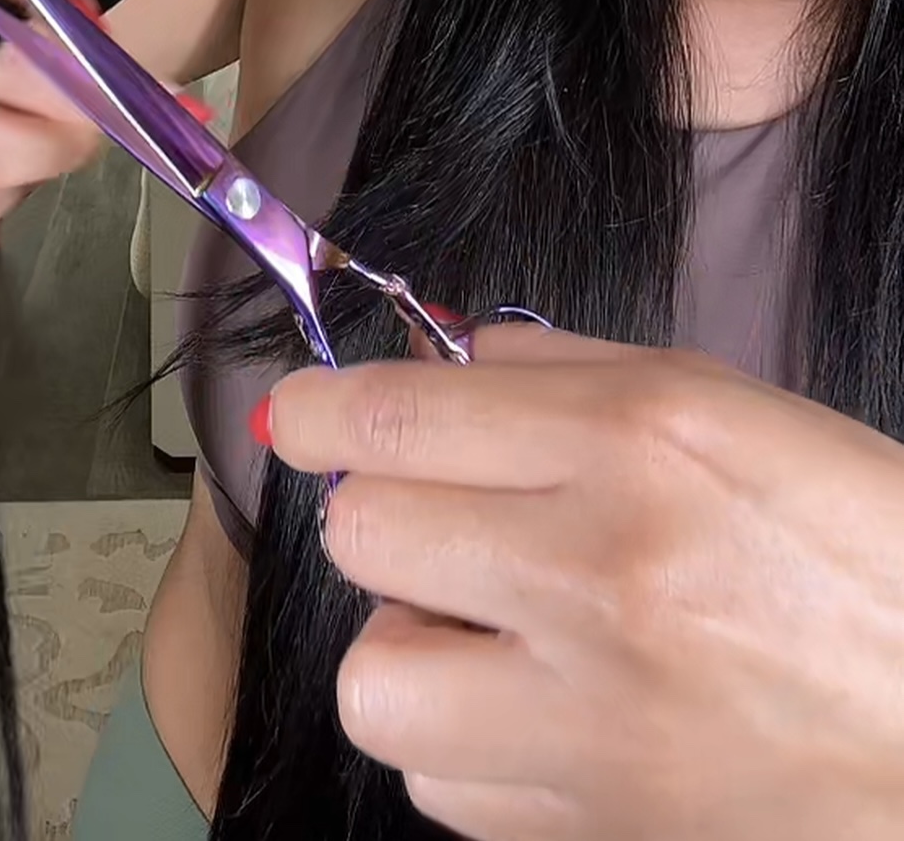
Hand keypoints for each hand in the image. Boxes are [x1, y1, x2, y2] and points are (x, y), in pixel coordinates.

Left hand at [269, 325, 903, 839]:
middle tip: (451, 514)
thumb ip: (570, 372)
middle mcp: (600, 572)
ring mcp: (595, 716)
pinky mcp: (600, 825)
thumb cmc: (867, 545)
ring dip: (411, 639)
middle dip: (387, 508)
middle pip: (363, 532)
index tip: (301, 413)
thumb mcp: (734, 406)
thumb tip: (445, 354)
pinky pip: (442, 788)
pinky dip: (466, 743)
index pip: (397, 416)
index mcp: (639, 442)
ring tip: (493, 623)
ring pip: (374, 679)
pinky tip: (539, 705)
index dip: (317, 409)